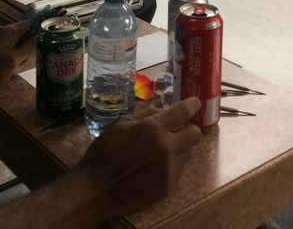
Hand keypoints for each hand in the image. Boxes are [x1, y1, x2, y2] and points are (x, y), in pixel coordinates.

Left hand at [0, 22, 34, 95]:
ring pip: (17, 44)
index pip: (29, 24)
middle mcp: (3, 33)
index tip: (51, 37)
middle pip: (24, 34)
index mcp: (8, 31)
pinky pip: (10, 50)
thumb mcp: (13, 60)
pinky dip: (15, 57)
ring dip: (22, 53)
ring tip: (26, 64)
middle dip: (31, 44)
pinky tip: (16, 68)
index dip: (40, 29)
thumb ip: (28, 48)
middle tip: (38, 56)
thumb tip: (40, 37)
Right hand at [80, 97, 200, 217]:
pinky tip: (155, 167)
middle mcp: (166, 147)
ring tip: (162, 150)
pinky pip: (179, 170)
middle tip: (178, 130)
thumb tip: (162, 108)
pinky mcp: (168, 187)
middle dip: (189, 129)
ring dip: (180, 148)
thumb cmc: (105, 152)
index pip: (183, 112)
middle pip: (195, 134)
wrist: (97, 189)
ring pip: (188, 153)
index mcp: (153, 128)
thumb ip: (144, 115)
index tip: (195, 103)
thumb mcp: (120, 124)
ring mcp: (169, 169)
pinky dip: (172, 165)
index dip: (192, 105)